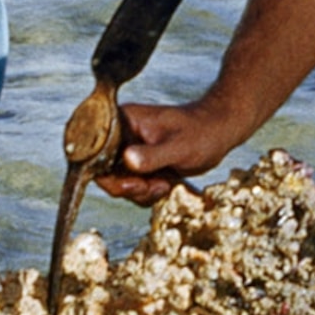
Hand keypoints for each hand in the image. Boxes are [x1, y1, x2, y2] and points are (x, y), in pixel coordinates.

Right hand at [98, 98, 235, 204]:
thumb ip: (152, 155)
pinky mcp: (139, 163)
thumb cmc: (201, 132)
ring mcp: (129, 150)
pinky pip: (132, 186)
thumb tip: (127, 160)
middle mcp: (121, 135)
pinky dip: (147, 193)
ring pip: (119, 183)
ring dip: (141, 192)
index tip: (135, 183)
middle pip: (105, 172)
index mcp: (122, 121)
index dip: (108, 174)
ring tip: (164, 182)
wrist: (218, 132)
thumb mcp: (178, 147)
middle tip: (153, 186)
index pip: (96, 152)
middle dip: (129, 187)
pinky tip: (166, 184)